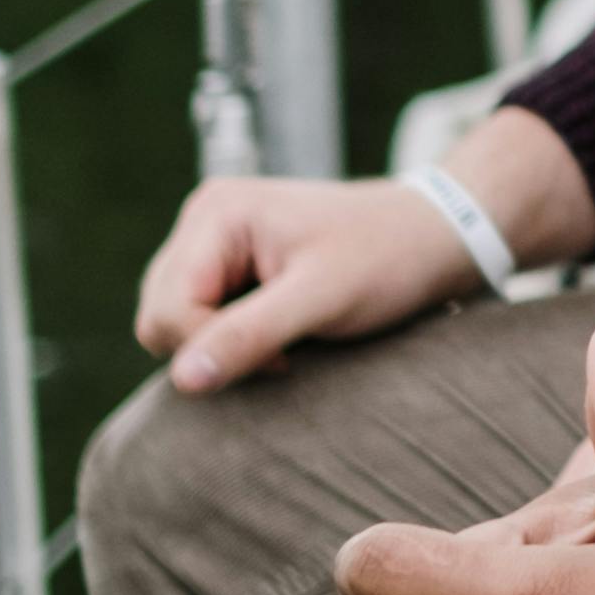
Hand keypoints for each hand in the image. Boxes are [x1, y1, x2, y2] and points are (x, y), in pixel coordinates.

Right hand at [133, 106, 589, 388]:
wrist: (435, 237)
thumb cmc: (389, 259)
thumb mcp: (322, 300)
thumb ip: (249, 336)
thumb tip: (182, 380)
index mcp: (218, 213)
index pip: (169, 310)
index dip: (217, 349)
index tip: (286, 357)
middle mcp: (203, 220)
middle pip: (159, 318)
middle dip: (215, 349)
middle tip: (287, 352)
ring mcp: (211, 242)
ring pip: (172, 324)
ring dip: (224, 347)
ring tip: (287, 340)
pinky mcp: (226, 265)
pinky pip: (197, 320)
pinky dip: (232, 340)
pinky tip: (281, 332)